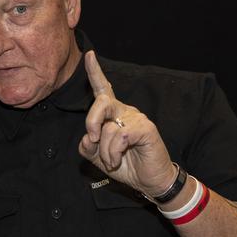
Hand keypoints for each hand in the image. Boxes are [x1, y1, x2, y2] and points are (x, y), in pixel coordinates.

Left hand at [78, 50, 175, 195]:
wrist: (149, 182)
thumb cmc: (125, 165)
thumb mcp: (98, 157)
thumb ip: (88, 146)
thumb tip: (87, 137)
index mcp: (113, 114)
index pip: (103, 89)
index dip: (95, 72)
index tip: (89, 54)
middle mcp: (124, 111)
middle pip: (101, 101)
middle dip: (91, 120)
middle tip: (92, 138)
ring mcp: (136, 118)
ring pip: (108, 127)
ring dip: (104, 150)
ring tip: (112, 160)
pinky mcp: (145, 128)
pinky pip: (120, 135)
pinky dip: (113, 151)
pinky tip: (118, 160)